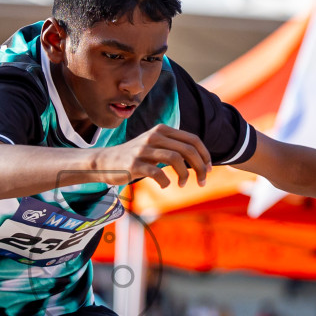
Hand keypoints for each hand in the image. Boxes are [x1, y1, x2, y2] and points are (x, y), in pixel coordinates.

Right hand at [95, 124, 210, 188]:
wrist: (106, 161)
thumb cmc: (136, 156)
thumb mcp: (155, 145)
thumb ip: (174, 146)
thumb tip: (200, 158)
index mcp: (162, 129)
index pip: (192, 139)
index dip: (205, 155)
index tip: (209, 169)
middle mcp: (154, 136)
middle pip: (187, 149)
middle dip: (200, 167)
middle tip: (202, 181)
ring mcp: (143, 150)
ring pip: (175, 158)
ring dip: (185, 175)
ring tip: (183, 184)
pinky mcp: (134, 164)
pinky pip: (157, 173)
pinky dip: (165, 181)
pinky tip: (165, 185)